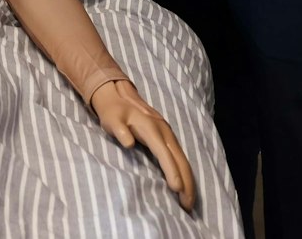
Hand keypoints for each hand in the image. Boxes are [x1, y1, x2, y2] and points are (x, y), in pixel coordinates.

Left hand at [92, 80, 195, 211]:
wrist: (118, 95)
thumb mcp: (112, 120)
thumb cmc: (113, 112)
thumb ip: (120, 131)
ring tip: (189, 201)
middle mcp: (164, 131)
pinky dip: (184, 172)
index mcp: (152, 129)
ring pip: (183, 159)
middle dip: (186, 182)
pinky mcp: (167, 138)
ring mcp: (168, 134)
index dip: (172, 171)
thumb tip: (129, 143)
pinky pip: (179, 157)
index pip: (164, 153)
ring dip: (188, 180)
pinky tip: (184, 185)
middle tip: (188, 206)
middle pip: (180, 159)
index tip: (177, 189)